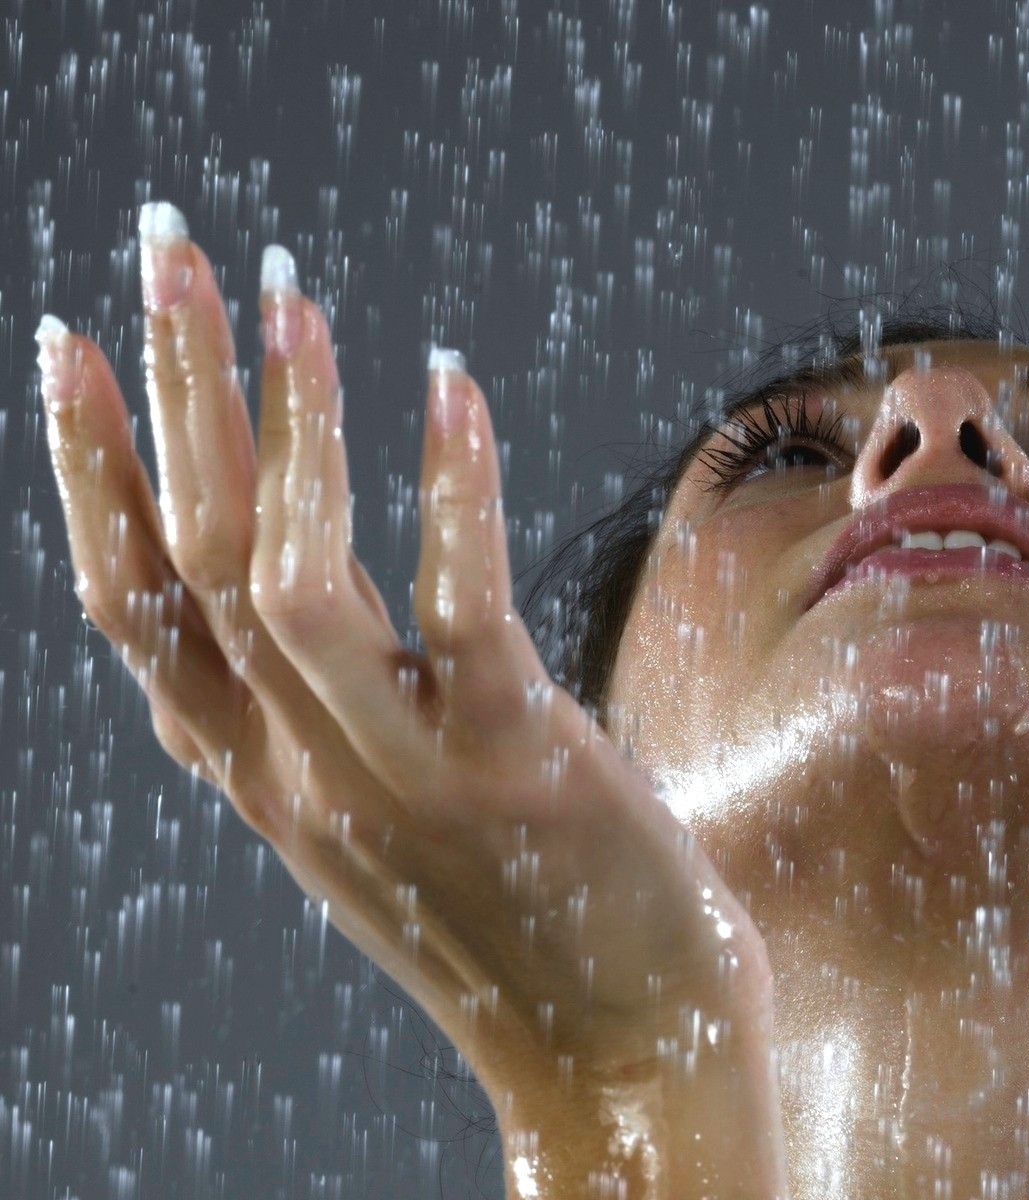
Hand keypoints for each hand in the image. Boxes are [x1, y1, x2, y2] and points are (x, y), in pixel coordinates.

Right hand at [38, 210, 784, 1195]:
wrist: (621, 1062)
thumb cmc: (525, 923)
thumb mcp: (389, 824)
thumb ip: (333, 725)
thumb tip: (327, 609)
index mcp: (261, 781)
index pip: (133, 606)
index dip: (90, 470)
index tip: (65, 344)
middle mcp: (302, 776)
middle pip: (194, 558)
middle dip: (170, 390)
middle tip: (169, 242)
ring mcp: (403, 775)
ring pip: (288, 579)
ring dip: (284, 421)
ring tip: (292, 289)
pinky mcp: (519, 765)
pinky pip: (457, 607)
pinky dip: (444, 487)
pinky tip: (446, 383)